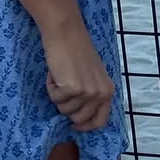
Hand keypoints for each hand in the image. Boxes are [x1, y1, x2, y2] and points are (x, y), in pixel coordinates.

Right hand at [42, 15, 115, 131]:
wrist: (66, 33)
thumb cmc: (76, 50)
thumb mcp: (93, 76)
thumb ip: (92, 95)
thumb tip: (79, 117)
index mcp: (108, 91)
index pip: (100, 121)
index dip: (85, 126)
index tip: (74, 125)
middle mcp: (101, 94)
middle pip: (79, 119)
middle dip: (66, 107)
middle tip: (63, 88)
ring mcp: (87, 92)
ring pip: (64, 110)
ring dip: (57, 95)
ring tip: (60, 75)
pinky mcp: (72, 89)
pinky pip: (55, 99)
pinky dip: (50, 87)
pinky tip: (54, 72)